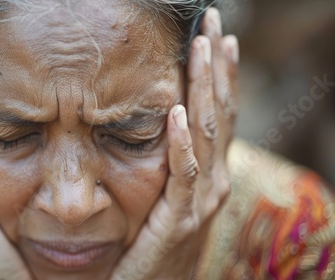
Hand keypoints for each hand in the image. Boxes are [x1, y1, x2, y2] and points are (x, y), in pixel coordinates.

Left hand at [110, 8, 238, 279]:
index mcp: (208, 173)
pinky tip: (176, 113)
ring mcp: (199, 202)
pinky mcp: (179, 221)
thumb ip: (173, 166)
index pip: (218, 114)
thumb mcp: (171, 198)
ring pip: (206, 135)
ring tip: (202, 49)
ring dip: (204, 90)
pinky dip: (182, 143)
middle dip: (217, 67)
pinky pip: (182, 176)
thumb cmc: (157, 244)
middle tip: (214, 23)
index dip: (220, 75)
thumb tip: (165, 123)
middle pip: (219, 113)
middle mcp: (212, 182)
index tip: (216, 37)